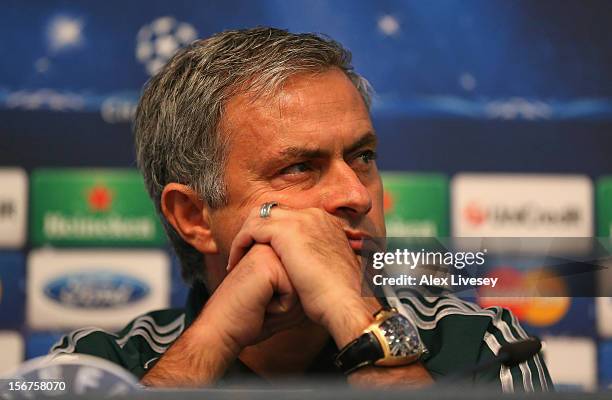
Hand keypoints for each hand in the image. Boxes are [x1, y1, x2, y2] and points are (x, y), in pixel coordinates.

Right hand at [199, 243, 304, 354]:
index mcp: (272, 252)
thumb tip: (320, 283)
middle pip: (305, 280)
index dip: (291, 300)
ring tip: (263, 305)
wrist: (221, 329)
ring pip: (303, 285)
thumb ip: (298, 284)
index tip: (265, 303)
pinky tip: (261, 305)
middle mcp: (270, 247)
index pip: (303, 276)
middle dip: (291, 302)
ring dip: (287, 304)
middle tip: (263, 305)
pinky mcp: (268, 264)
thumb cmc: (250, 318)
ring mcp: (268, 252)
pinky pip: (295, 292)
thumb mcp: (281, 299)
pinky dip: (282, 307)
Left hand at [227, 205, 379, 346]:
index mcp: (326, 223)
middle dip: (255, 231)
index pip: (289, 218)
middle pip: (273, 212)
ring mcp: (302, 220)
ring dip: (244, 236)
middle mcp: (315, 215)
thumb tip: (311, 269)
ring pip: (259, 216)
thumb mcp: (331, 272)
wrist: (345, 303)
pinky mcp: (286, 230)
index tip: (261, 255)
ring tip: (236, 259)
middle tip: (243, 254)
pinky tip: (234, 262)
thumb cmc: (340, 298)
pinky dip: (239, 244)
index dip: (271, 235)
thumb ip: (320, 262)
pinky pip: (251, 228)